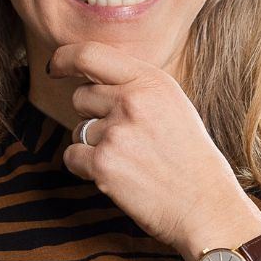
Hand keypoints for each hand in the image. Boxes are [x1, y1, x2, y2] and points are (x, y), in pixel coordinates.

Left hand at [49, 41, 260, 259]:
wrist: (205, 206)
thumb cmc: (189, 160)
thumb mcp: (172, 106)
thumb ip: (135, 88)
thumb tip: (89, 79)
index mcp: (152, 81)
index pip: (90, 54)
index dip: (64, 59)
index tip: (55, 68)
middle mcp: (133, 100)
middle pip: (81, 97)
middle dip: (93, 117)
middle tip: (128, 140)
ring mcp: (116, 131)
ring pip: (79, 130)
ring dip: (95, 146)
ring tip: (132, 161)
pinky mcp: (103, 163)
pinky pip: (71, 156)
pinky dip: (86, 168)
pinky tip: (118, 176)